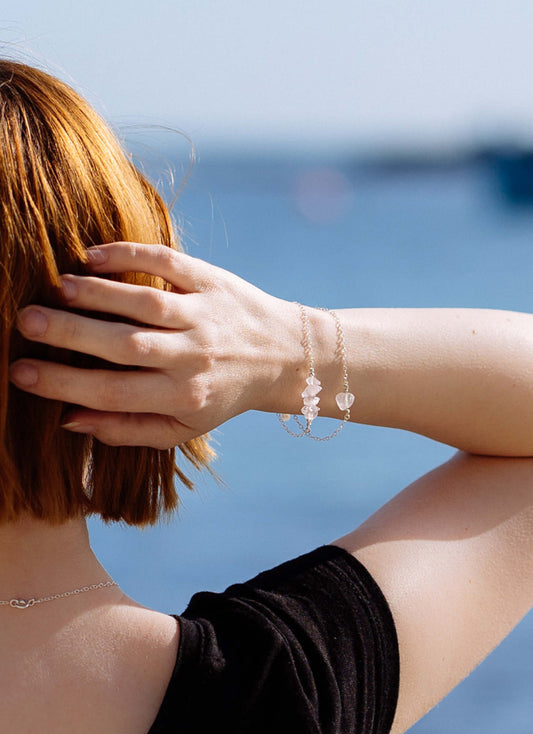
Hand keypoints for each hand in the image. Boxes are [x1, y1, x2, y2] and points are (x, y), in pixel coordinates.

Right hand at [9, 243, 298, 447]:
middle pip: (123, 346)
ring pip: (143, 302)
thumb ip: (125, 429)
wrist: (284, 356)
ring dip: (96, 294)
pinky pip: (167, 264)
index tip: (20, 373)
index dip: (63, 384)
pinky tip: (93, 256)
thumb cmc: (220, 395)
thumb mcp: (181, 428)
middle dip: (69, 334)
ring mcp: (204, 315)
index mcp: (182, 398)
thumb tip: (68, 419)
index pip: (112, 393)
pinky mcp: (212, 280)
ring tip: (56, 289)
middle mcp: (193, 357)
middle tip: (25, 322)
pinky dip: (130, 256)